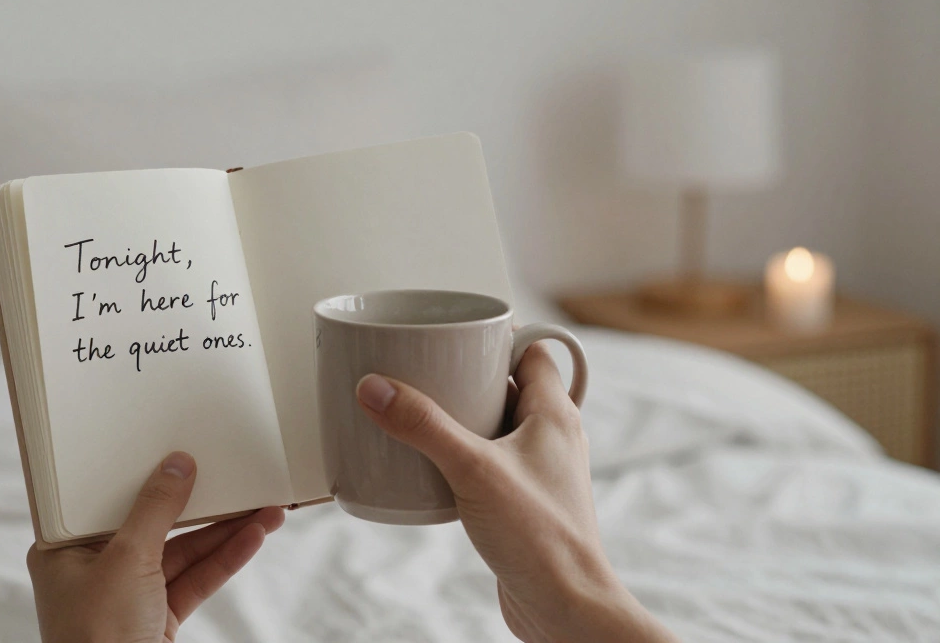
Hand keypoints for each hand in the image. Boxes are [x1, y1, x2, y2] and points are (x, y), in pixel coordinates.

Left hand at [26, 452, 284, 642]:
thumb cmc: (95, 638)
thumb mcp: (126, 559)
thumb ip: (155, 510)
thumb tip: (175, 467)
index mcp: (65, 550)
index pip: (109, 500)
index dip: (146, 477)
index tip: (181, 456)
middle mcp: (95, 569)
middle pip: (155, 524)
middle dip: (201, 506)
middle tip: (235, 479)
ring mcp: (128, 594)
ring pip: (183, 552)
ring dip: (224, 533)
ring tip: (265, 509)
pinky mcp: (157, 616)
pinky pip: (194, 579)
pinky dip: (224, 560)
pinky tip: (252, 538)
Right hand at [356, 345, 677, 642]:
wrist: (564, 606)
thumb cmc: (542, 538)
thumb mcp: (472, 469)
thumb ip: (423, 426)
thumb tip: (377, 388)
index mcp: (554, 414)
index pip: (532, 351)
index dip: (496, 338)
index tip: (454, 335)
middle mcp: (551, 438)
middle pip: (506, 386)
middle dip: (465, 378)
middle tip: (422, 373)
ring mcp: (538, 472)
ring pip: (495, 427)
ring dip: (460, 420)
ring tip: (417, 416)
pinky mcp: (522, 503)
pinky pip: (488, 464)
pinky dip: (460, 459)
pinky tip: (429, 469)